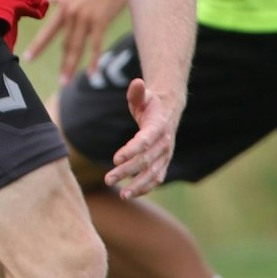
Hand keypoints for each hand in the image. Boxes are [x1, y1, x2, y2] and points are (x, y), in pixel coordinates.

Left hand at [23, 0, 129, 82]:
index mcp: (64, 5)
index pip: (47, 31)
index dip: (38, 46)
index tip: (28, 58)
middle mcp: (71, 13)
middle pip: (64, 44)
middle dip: (61, 63)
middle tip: (57, 81)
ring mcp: (86, 17)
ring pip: (77, 47)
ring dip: (71, 66)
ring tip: (65, 81)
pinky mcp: (101, 21)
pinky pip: (95, 45)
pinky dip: (93, 61)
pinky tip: (91, 73)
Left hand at [106, 78, 179, 198]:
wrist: (169, 111)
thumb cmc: (150, 103)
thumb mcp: (143, 95)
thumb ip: (137, 92)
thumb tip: (136, 83)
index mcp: (158, 126)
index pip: (145, 140)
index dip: (131, 150)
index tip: (115, 159)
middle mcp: (164, 143)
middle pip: (145, 160)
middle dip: (127, 171)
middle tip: (108, 179)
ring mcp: (165, 155)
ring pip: (153, 173)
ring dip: (137, 185)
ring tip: (122, 194)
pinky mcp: (164, 163)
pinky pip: (157, 178)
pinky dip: (146, 187)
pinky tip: (130, 194)